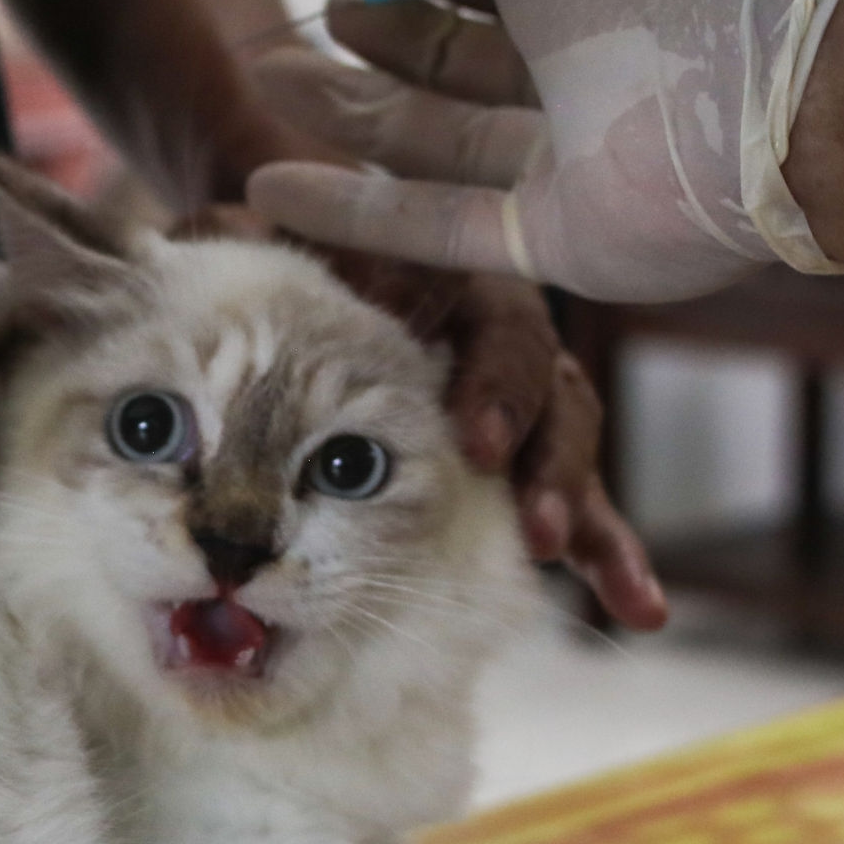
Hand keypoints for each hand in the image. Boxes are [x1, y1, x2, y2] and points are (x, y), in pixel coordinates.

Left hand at [186, 200, 665, 630]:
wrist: (326, 251)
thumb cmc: (300, 249)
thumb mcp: (271, 237)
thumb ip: (239, 232)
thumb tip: (202, 232)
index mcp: (458, 274)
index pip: (489, 319)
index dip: (485, 376)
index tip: (466, 438)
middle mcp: (504, 333)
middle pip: (542, 382)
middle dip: (530, 442)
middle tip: (509, 495)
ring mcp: (525, 398)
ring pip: (569, 443)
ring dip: (574, 500)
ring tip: (557, 548)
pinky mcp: (534, 460)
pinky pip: (588, 509)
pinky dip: (615, 557)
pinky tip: (641, 612)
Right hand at [244, 0, 843, 300]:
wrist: (754, 68)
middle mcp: (613, 59)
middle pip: (480, 58)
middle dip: (395, 37)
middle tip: (326, 18)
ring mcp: (589, 157)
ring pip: (449, 139)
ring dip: (355, 113)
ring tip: (276, 80)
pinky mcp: (565, 241)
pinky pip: (444, 227)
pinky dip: (354, 210)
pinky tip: (267, 191)